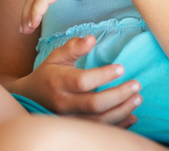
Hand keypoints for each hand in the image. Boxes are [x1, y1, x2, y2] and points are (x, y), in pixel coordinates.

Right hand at [13, 36, 141, 126]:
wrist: (31, 99)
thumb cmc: (48, 74)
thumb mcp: (56, 57)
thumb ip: (73, 47)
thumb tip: (92, 38)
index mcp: (57, 82)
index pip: (83, 81)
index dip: (103, 76)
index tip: (122, 68)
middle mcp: (63, 103)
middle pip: (94, 104)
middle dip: (119, 95)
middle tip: (136, 84)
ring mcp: (70, 118)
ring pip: (99, 121)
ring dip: (122, 111)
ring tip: (137, 98)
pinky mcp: (77, 127)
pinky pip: (100, 130)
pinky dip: (119, 125)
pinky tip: (132, 116)